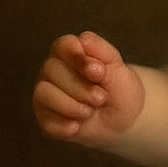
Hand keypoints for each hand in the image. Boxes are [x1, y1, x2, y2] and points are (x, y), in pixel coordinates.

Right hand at [32, 31, 144, 147]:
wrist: (124, 119)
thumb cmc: (119, 88)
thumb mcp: (118, 67)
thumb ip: (102, 51)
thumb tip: (82, 41)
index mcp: (70, 52)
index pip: (62, 45)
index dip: (79, 58)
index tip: (100, 72)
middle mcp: (52, 70)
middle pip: (51, 69)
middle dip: (81, 87)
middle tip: (101, 97)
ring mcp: (45, 94)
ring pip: (43, 93)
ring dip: (72, 105)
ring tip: (91, 111)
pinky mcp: (44, 118)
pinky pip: (45, 120)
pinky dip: (65, 125)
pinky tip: (79, 126)